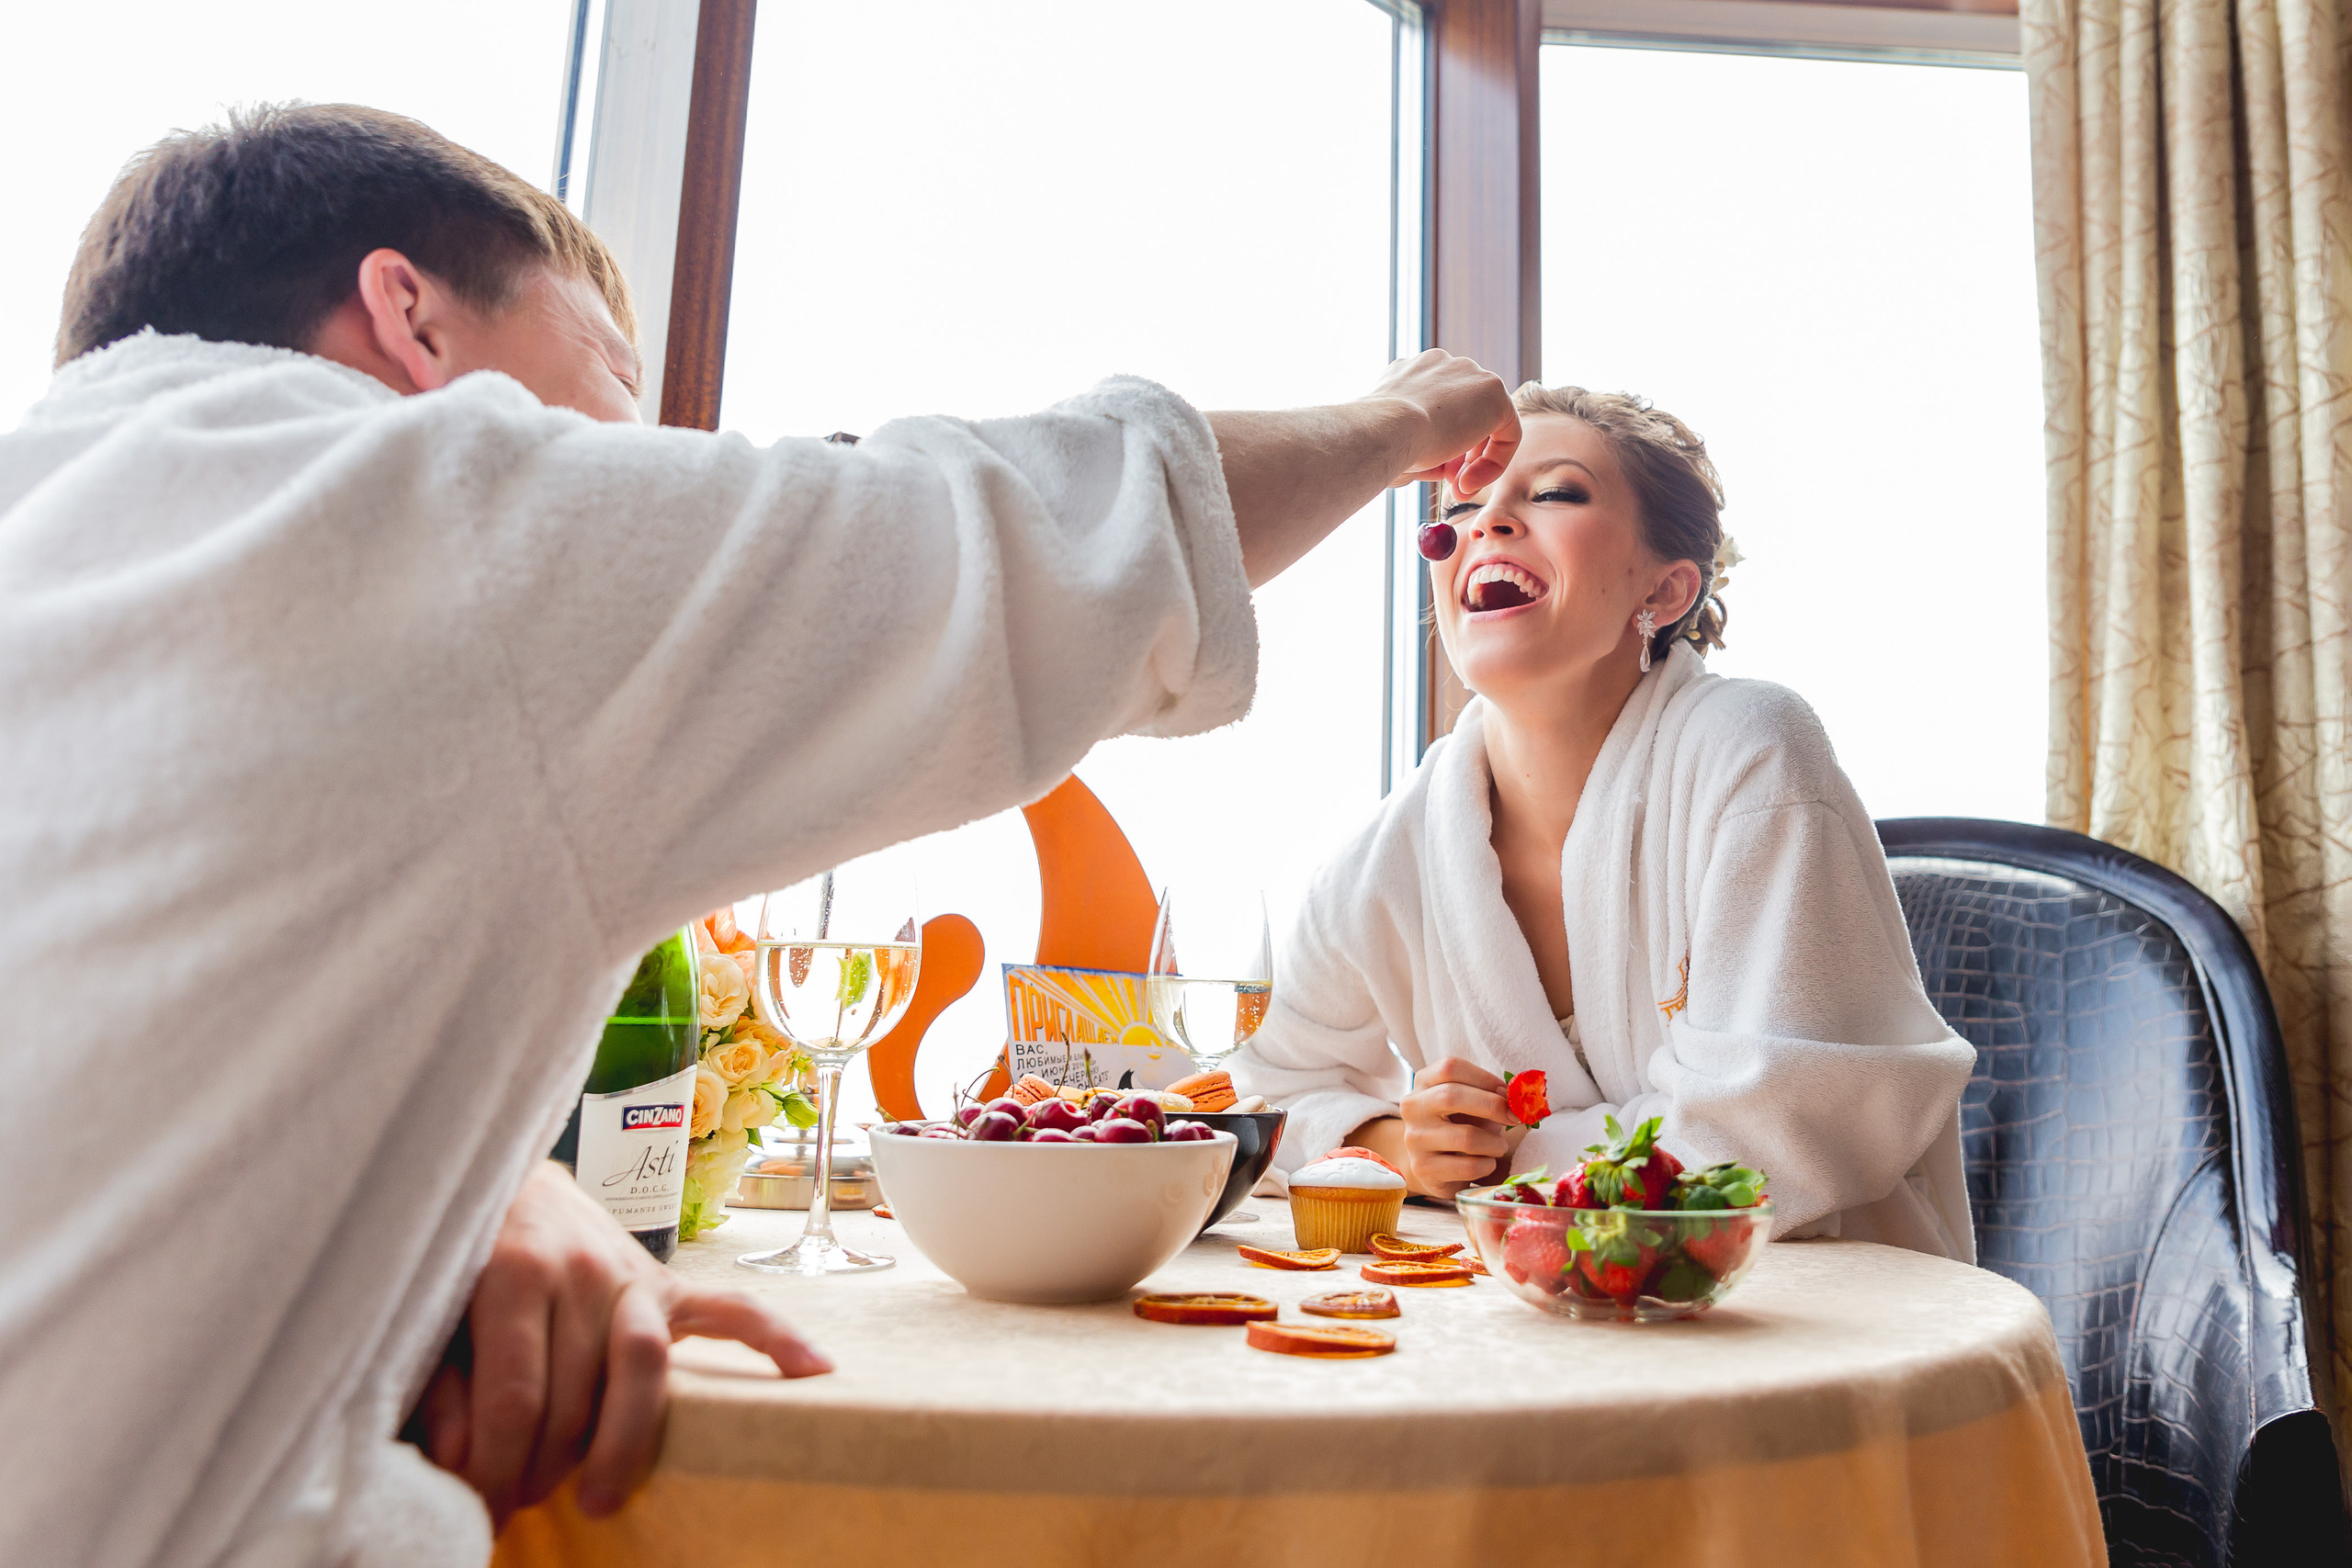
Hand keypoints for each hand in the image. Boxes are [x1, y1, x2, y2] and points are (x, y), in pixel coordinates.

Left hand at [410, 1162, 831, 1530]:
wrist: (502, 1176)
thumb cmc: (457, 1259)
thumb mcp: (428, 1317)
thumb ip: (439, 1387)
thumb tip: (459, 1460)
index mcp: (513, 1268)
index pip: (516, 1396)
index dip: (493, 1467)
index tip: (479, 1507)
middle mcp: (582, 1266)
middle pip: (577, 1393)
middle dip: (543, 1466)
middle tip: (516, 1507)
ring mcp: (633, 1273)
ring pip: (644, 1365)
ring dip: (622, 1443)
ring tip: (600, 1500)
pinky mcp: (668, 1283)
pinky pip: (731, 1309)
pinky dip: (776, 1338)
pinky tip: (813, 1370)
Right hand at [1361, 350, 1519, 492]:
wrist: (1384, 429)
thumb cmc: (1380, 443)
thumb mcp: (1397, 442)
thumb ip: (1423, 445)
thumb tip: (1443, 464)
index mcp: (1412, 373)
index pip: (1439, 409)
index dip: (1439, 446)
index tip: (1433, 472)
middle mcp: (1441, 365)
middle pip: (1464, 413)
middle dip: (1460, 454)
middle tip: (1450, 483)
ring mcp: (1468, 372)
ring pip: (1483, 423)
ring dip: (1474, 461)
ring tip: (1458, 487)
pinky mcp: (1493, 390)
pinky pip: (1506, 431)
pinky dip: (1494, 462)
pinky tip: (1470, 481)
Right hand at [1395, 1057, 1517, 1197]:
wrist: (1432, 1165)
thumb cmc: (1458, 1126)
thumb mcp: (1469, 1105)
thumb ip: (1487, 1096)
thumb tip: (1515, 1101)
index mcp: (1423, 1083)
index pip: (1450, 1067)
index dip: (1484, 1078)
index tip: (1507, 1093)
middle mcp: (1413, 1108)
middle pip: (1451, 1096)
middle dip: (1492, 1106)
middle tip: (1514, 1117)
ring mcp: (1415, 1139)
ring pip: (1465, 1137)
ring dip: (1494, 1142)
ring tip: (1499, 1146)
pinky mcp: (1424, 1169)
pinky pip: (1468, 1167)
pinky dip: (1487, 1165)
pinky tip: (1486, 1163)